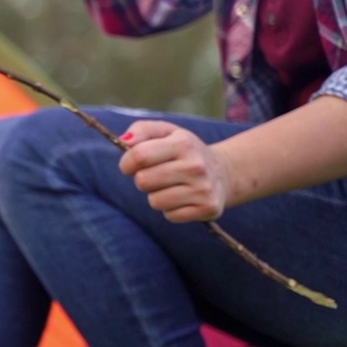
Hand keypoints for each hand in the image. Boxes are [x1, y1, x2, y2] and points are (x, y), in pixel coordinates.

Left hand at [118, 120, 232, 222]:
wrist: (223, 172)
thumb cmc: (184, 151)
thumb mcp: (166, 132)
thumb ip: (141, 130)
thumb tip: (124, 141)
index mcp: (183, 143)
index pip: (139, 156)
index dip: (127, 163)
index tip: (130, 165)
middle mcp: (196, 166)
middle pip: (143, 181)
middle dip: (142, 180)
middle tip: (156, 175)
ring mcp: (204, 189)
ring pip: (155, 201)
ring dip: (157, 195)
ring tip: (171, 186)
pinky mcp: (208, 208)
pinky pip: (170, 216)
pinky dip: (171, 210)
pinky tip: (183, 198)